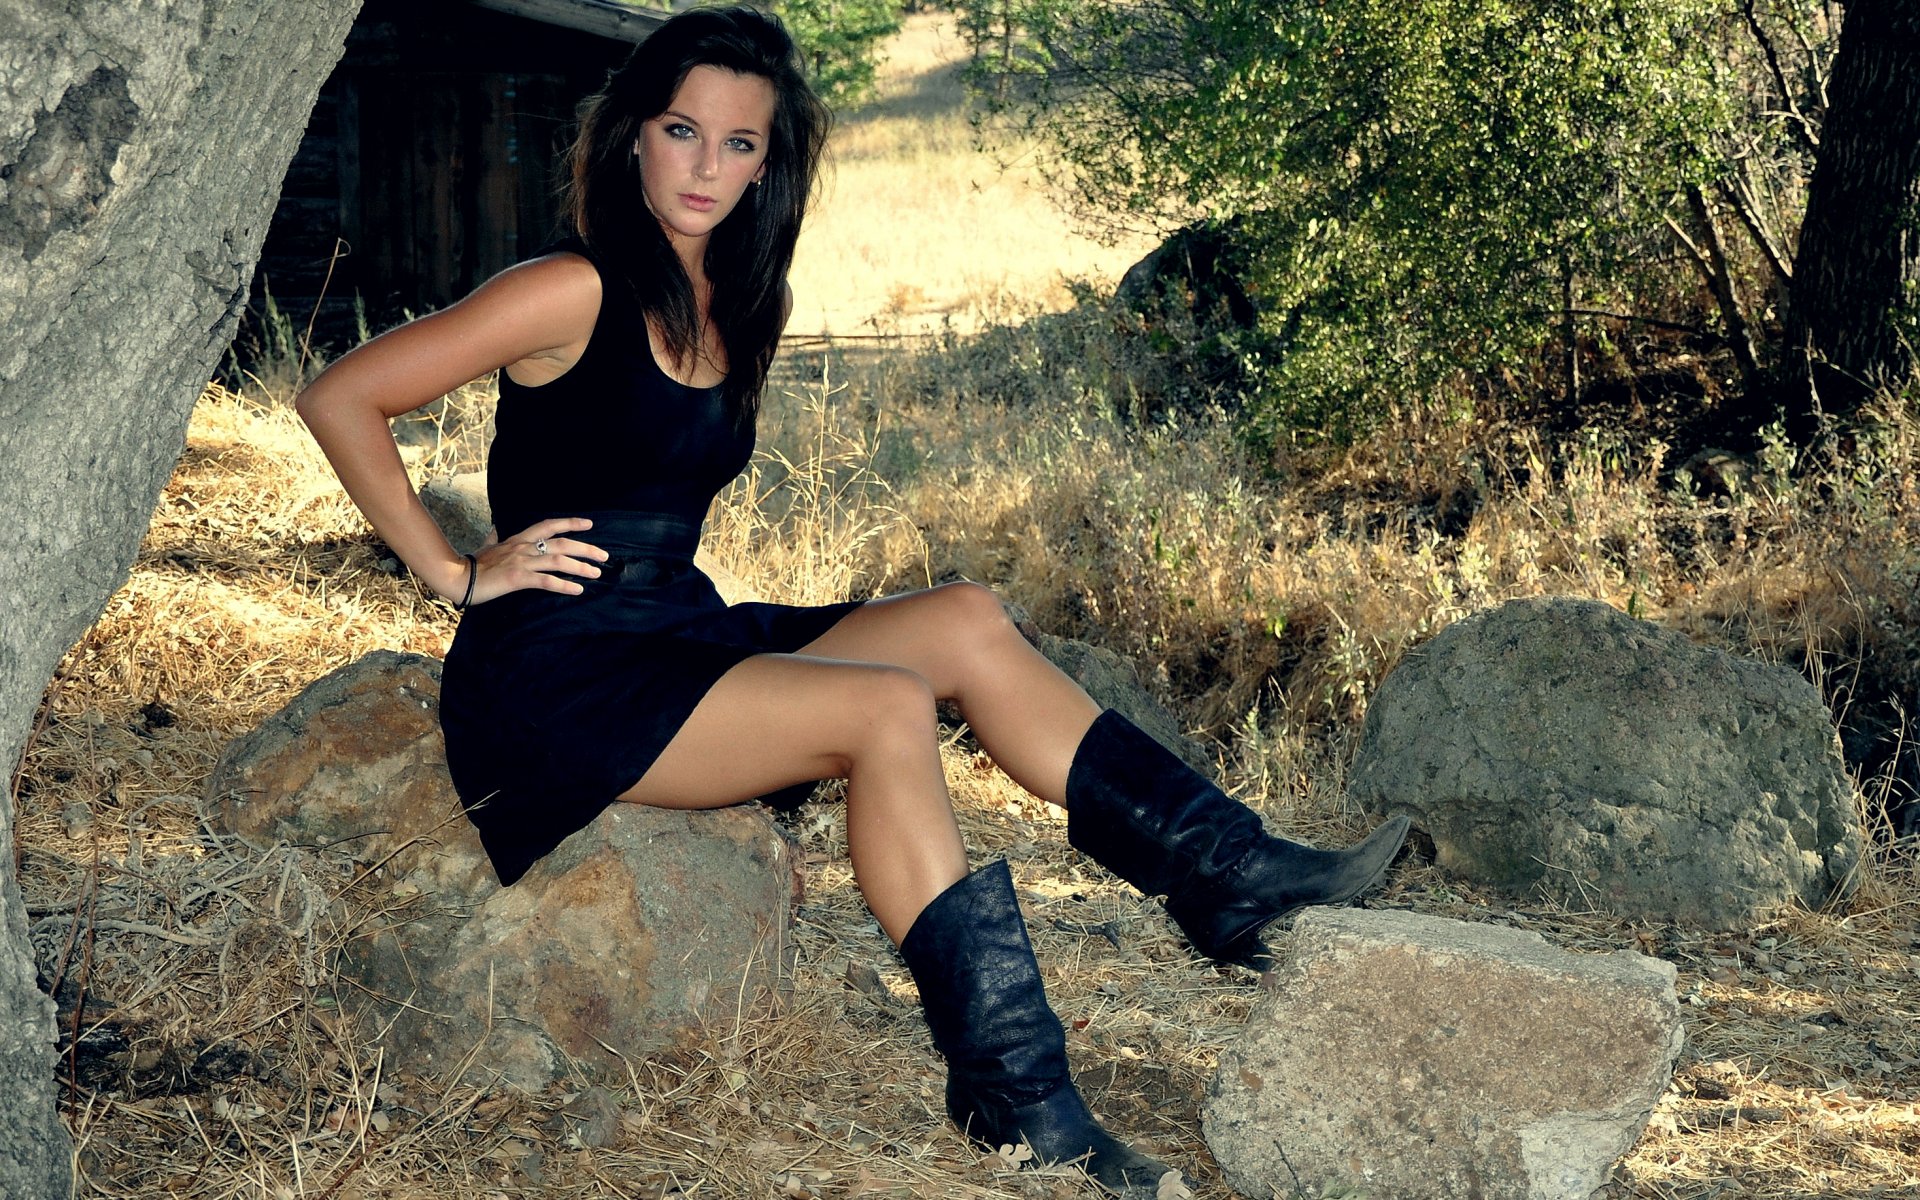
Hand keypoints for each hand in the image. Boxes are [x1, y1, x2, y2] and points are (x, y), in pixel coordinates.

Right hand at [458, 517, 606, 605]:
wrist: (457, 577)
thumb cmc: (473, 564)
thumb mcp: (487, 545)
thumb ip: (495, 537)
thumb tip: (496, 528)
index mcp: (518, 539)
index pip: (549, 525)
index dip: (570, 523)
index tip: (589, 523)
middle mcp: (523, 547)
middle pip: (562, 543)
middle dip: (586, 548)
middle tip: (603, 555)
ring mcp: (521, 562)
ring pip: (558, 560)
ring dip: (580, 567)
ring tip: (596, 573)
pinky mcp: (517, 578)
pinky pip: (546, 581)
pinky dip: (564, 585)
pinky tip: (577, 590)